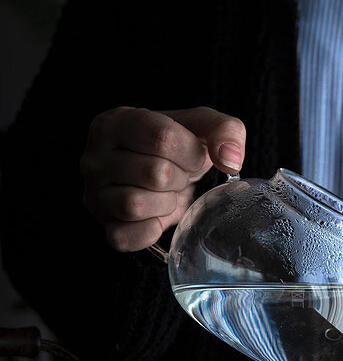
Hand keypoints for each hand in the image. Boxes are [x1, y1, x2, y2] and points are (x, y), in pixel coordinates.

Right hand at [80, 106, 246, 251]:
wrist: (160, 177)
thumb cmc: (177, 148)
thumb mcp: (202, 128)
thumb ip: (225, 130)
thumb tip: (231, 159)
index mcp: (114, 123)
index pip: (162, 137)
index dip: (191, 152)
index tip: (193, 156)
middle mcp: (93, 157)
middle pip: (154, 173)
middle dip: (180, 178)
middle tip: (178, 176)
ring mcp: (94, 195)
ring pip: (135, 205)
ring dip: (165, 203)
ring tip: (166, 194)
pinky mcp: (104, 227)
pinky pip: (125, 237)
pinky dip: (150, 231)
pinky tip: (158, 217)